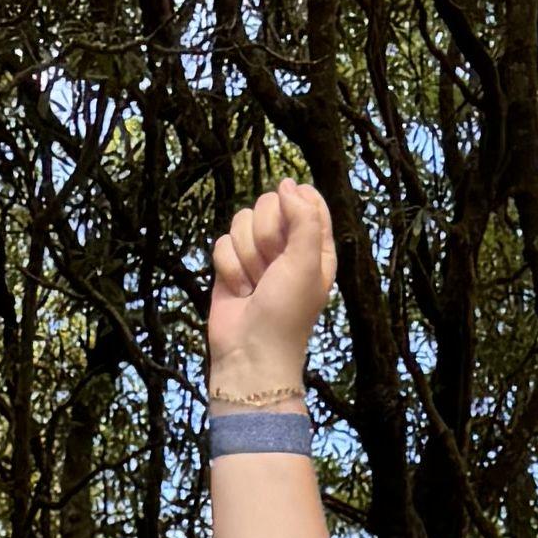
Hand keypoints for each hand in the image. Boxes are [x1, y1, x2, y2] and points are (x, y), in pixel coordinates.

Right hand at [207, 176, 334, 394]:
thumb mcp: (307, 263)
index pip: (307, 199)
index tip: (289, 230)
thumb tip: (287, 184)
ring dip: (246, 256)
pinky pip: (222, 243)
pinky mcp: (231, 266)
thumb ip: (304, 218)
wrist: (251, 353)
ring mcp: (257, 255)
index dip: (294, 206)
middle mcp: (286, 246)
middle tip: (271, 268)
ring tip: (255, 285)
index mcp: (315, 245)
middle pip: (269, 204)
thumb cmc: (286, 313)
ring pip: (242, 221)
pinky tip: (239, 291)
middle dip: (265, 236)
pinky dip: (228, 268)